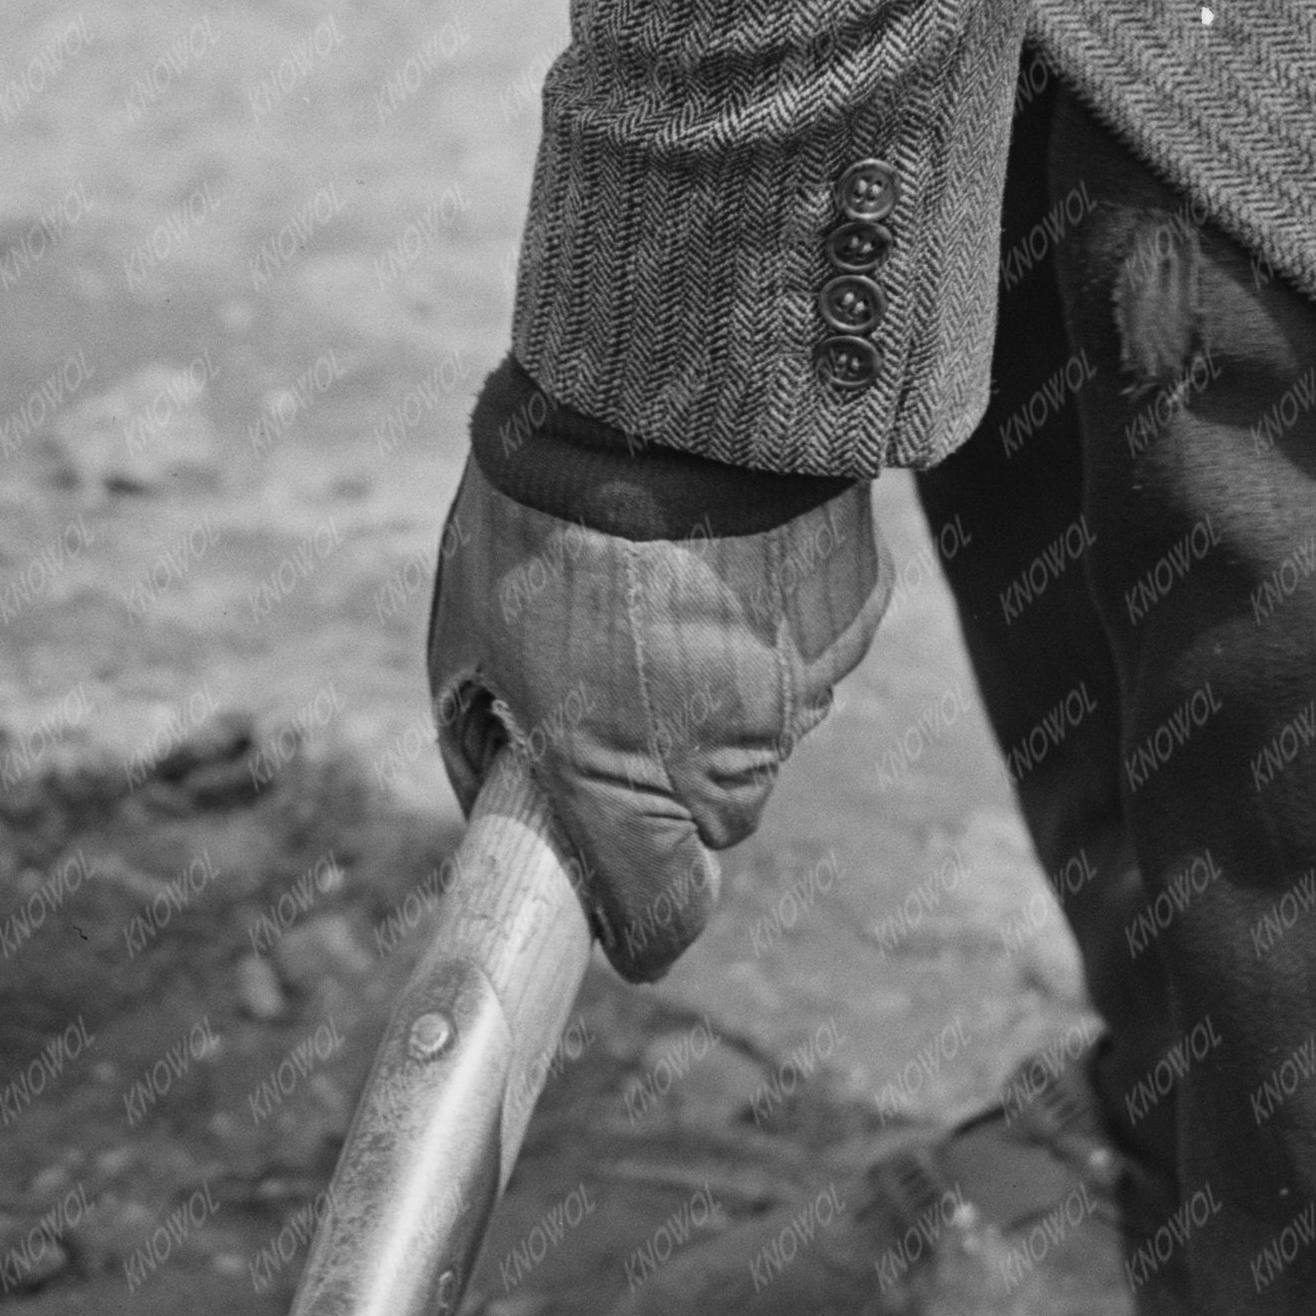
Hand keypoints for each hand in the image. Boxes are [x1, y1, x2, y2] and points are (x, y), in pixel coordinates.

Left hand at [425, 368, 888, 982]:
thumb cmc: (537, 516)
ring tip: (663, 588)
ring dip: (721, 693)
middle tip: (616, 692)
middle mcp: (723, 756)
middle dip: (669, 784)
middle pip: (712, 821)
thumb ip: (479, 739)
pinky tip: (724, 552)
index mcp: (622, 777)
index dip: (640, 929)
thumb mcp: (464, 633)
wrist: (667, 386)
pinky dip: (771, 626)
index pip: (661, 918)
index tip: (623, 926)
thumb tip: (499, 799)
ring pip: (762, 735)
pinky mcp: (851, 622)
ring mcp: (800, 692)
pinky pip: (806, 657)